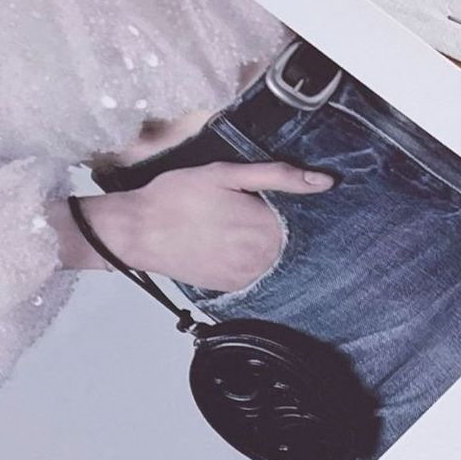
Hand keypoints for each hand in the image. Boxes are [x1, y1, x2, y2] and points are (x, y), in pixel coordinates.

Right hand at [58, 162, 334, 294]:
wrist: (136, 231)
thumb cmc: (177, 197)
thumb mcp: (228, 174)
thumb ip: (279, 177)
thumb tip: (324, 182)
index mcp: (265, 228)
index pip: (308, 222)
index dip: (307, 208)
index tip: (302, 197)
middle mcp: (258, 258)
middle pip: (294, 243)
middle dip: (290, 227)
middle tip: (265, 210)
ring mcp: (242, 276)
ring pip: (275, 260)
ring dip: (270, 245)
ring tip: (246, 226)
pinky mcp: (225, 286)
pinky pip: (254, 273)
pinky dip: (253, 260)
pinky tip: (237, 244)